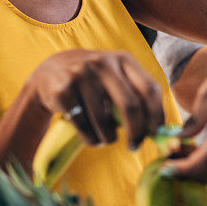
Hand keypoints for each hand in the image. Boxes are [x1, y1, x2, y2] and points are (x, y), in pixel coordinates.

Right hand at [26, 49, 164, 148]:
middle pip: (130, 105)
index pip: (149, 88)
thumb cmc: (93, 81)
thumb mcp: (114, 77)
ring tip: (107, 139)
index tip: (156, 133)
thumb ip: (135, 95)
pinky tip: (92, 137)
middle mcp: (103, 63)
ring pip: (104, 121)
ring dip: (109, 138)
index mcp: (123, 59)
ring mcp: (81, 75)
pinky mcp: (63, 90)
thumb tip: (157, 130)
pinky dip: (91, 138)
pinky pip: (83, 126)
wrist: (50, 72)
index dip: (156, 114)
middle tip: (135, 146)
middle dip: (136, 132)